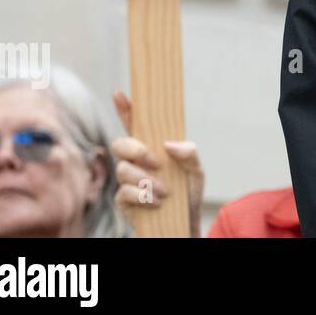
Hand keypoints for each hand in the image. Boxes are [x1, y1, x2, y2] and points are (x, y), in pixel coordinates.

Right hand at [110, 91, 204, 237]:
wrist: (184, 222)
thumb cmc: (188, 192)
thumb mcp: (196, 171)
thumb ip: (189, 153)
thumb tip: (170, 144)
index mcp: (153, 147)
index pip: (136, 124)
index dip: (126, 108)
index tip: (119, 93)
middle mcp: (136, 161)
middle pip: (120, 144)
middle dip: (135, 150)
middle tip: (155, 161)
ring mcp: (127, 180)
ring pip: (122, 170)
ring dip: (146, 181)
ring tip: (165, 192)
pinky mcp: (122, 200)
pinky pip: (123, 192)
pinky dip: (142, 197)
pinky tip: (156, 202)